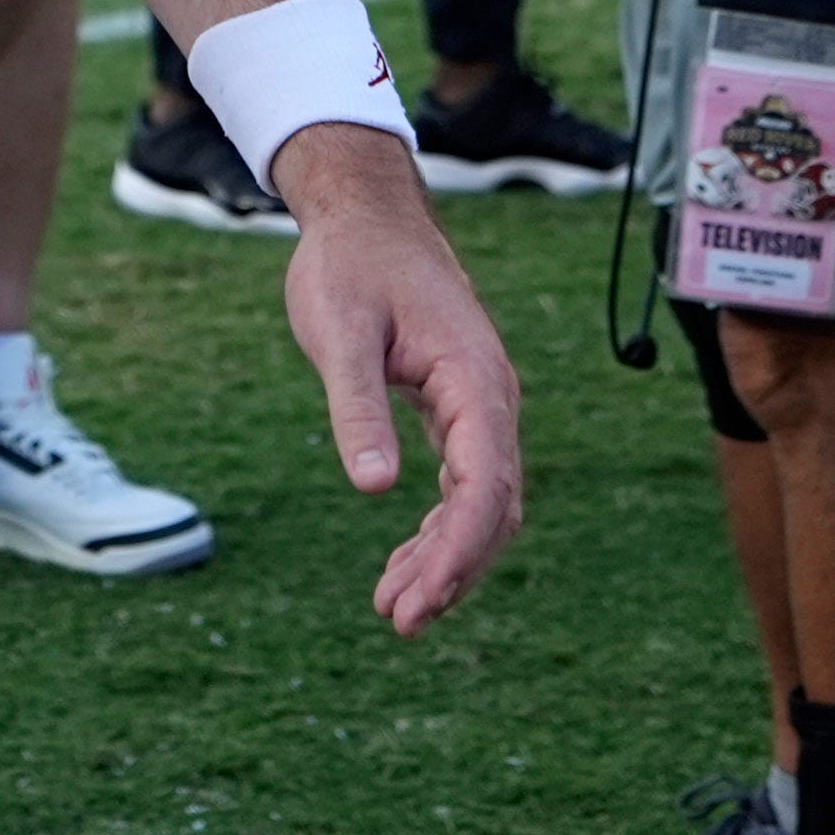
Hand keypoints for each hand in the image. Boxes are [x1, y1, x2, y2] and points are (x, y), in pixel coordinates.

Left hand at [271, 122, 522, 632]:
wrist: (365, 214)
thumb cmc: (350, 265)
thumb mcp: (341, 332)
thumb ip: (357, 408)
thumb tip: (374, 490)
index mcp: (475, 379)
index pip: (485, 485)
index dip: (456, 551)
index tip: (417, 601)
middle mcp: (493, 397)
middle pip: (494, 505)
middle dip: (453, 569)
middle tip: (399, 620)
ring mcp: (480, 404)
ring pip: (484, 501)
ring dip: (447, 557)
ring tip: (396, 608)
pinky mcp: (459, 407)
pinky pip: (467, 482)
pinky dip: (441, 527)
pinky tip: (406, 562)